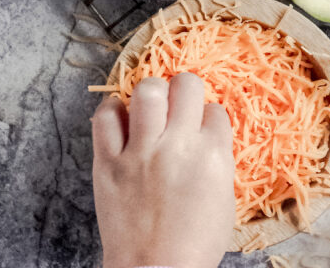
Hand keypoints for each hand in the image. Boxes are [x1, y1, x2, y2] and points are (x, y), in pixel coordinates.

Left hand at [92, 73, 234, 267]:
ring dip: (152, 94)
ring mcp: (141, 152)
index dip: (207, 117)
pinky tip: (120, 120)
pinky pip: (105, 117)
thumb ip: (217, 160)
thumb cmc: (195, 246)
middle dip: (185, 91)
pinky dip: (112, 112)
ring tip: (150, 107)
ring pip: (147, 91)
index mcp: (212, 154)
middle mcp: (177, 145)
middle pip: (185, 85)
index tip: (199, 128)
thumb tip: (206, 133)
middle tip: (178, 107)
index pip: (214, 109)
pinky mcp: (108, 163)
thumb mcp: (224, 200)